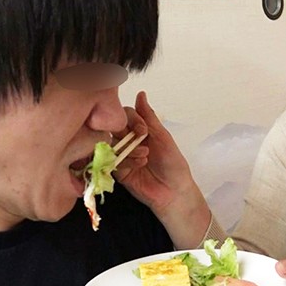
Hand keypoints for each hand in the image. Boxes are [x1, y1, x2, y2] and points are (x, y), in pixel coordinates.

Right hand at [112, 91, 211, 246]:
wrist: (174, 191)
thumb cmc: (173, 164)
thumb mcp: (163, 137)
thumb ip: (149, 116)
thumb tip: (141, 94)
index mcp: (139, 130)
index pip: (124, 116)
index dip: (131, 119)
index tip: (143, 129)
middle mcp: (128, 141)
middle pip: (114, 129)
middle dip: (127, 134)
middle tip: (141, 139)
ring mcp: (121, 156)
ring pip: (112, 145)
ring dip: (128, 149)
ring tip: (145, 156)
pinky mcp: (117, 172)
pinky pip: (111, 162)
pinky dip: (125, 162)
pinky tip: (140, 165)